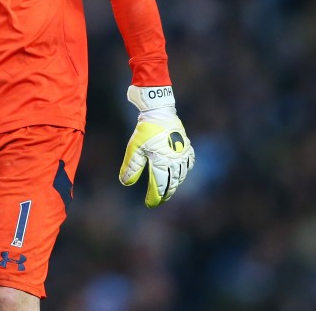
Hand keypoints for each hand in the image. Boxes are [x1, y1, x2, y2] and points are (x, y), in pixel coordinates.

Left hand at [119, 85, 194, 206]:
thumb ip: (131, 167)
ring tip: (168, 189)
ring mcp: (182, 154)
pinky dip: (184, 170)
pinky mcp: (186, 146)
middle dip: (165, 194)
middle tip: (159, 200)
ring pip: (181, 175)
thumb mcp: (134, 148)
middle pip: (172, 184)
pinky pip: (189, 163)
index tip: (150, 204)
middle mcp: (175, 161)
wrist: (160, 111)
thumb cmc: (145, 130)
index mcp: (161, 162)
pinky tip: (180, 172)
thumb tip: (126, 183)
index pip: (159, 187)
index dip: (154, 197)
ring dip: (174, 184)